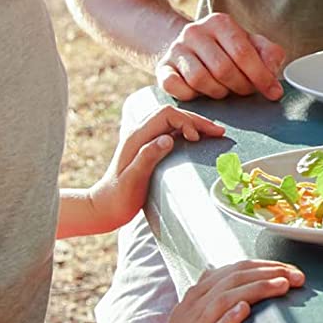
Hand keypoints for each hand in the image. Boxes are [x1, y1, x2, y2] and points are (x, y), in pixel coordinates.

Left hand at [91, 105, 226, 229]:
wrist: (103, 208)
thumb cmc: (118, 198)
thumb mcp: (133, 180)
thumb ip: (148, 157)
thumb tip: (168, 138)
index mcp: (136, 137)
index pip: (167, 115)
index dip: (186, 122)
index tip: (198, 139)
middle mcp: (138, 133)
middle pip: (172, 114)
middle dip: (197, 120)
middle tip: (219, 132)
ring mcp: (143, 139)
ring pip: (172, 120)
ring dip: (194, 124)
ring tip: (214, 133)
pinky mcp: (147, 146)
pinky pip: (170, 130)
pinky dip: (187, 131)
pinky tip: (199, 139)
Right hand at [134, 260, 304, 322]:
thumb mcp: (195, 318)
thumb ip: (209, 296)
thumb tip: (215, 269)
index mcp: (198, 296)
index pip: (235, 268)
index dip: (266, 264)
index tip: (292, 269)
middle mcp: (195, 307)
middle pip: (234, 278)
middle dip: (269, 272)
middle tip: (297, 275)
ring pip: (225, 300)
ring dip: (256, 289)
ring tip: (282, 285)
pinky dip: (228, 319)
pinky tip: (244, 310)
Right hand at [157, 12, 286, 100]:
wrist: (188, 45)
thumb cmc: (226, 48)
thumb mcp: (251, 44)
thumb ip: (269, 54)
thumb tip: (273, 73)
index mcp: (220, 22)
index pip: (243, 52)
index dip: (260, 76)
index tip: (273, 92)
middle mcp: (195, 32)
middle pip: (223, 69)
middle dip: (241, 86)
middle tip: (247, 91)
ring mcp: (176, 49)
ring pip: (200, 80)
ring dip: (218, 92)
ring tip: (226, 90)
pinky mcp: (162, 67)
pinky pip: (176, 87)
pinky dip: (192, 95)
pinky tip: (202, 93)